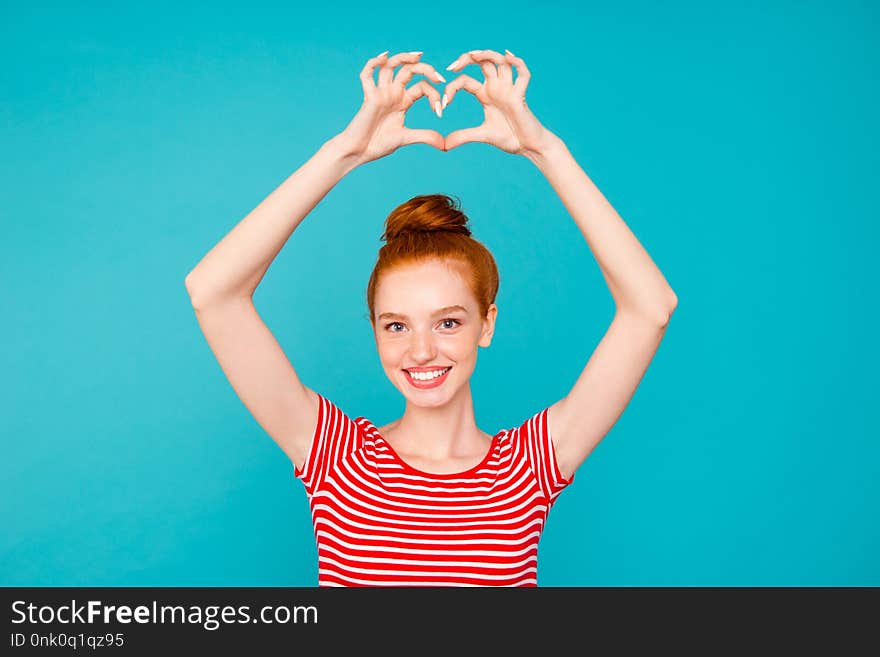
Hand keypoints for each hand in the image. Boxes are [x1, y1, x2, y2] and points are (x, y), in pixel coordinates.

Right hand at [337, 50, 446, 166]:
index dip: (434, 95)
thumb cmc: (379, 144)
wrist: (360, 152)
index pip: (422, 87)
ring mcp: (380, 92)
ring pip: (390, 66)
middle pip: (409, 70)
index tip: (439, 111)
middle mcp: (392, 93)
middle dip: (425, 69)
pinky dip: (373, 63)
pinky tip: (384, 57)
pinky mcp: (369, 96)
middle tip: (439, 78)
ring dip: (403, 57)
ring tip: (418, 56)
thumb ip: (424, 136)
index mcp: (403, 101)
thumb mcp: (406, 138)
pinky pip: (367, 74)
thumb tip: (444, 144)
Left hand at [442, 49, 553, 157]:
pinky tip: (508, 57)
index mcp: (485, 94)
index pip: (465, 80)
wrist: (527, 147)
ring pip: (500, 61)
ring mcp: (509, 89)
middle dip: (467, 59)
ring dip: (488, 54)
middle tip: (452, 67)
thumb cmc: (509, 138)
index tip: (443, 103)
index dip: (452, 88)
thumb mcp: (481, 135)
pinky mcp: (520, 96)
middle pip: (482, 62)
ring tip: (473, 55)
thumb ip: (463, 136)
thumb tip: (444, 145)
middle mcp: (497, 87)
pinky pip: (523, 74)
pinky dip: (518, 63)